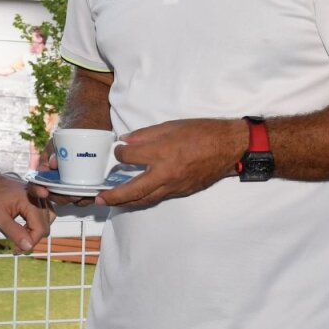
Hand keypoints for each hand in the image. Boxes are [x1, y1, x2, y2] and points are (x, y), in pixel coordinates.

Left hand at [0, 172, 54, 252]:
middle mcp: (38, 197)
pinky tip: (24, 227)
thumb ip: (15, 232)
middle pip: (45, 225)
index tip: (16, 249)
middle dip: (32, 238)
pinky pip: (43, 212)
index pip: (41, 229)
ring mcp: (37, 195)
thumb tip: (28, 247)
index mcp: (30, 200)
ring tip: (20, 236)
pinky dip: (35, 222)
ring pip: (47, 219)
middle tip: (15, 245)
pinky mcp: (34, 196)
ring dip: (35, 230)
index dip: (30, 242)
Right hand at [27, 141, 97, 206]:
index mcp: (44, 172)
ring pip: (69, 199)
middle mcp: (54, 182)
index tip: (44, 192)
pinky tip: (94, 192)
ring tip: (85, 193)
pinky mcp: (82, 188)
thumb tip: (52, 163)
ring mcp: (68, 186)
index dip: (36, 190)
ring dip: (77, 199)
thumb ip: (52, 152)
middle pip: (54, 196)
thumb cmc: (67, 139)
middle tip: (73, 194)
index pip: (35, 185)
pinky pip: (83, 198)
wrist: (86, 132)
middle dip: (63, 198)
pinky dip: (88, 197)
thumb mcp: (56, 142)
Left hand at [97, 118, 242, 208]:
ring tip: (113, 202)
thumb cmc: (202, 132)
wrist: (229, 146)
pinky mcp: (182, 191)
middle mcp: (165, 172)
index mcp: (161, 152)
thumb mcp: (171, 126)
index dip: (120, 153)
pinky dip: (145, 198)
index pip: (129, 157)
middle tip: (100, 198)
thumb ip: (146, 135)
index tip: (119, 151)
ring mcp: (174, 185)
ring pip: (145, 199)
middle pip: (133, 190)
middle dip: (114, 196)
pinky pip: (159, 197)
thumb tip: (126, 140)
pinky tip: (137, 196)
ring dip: (127, 202)